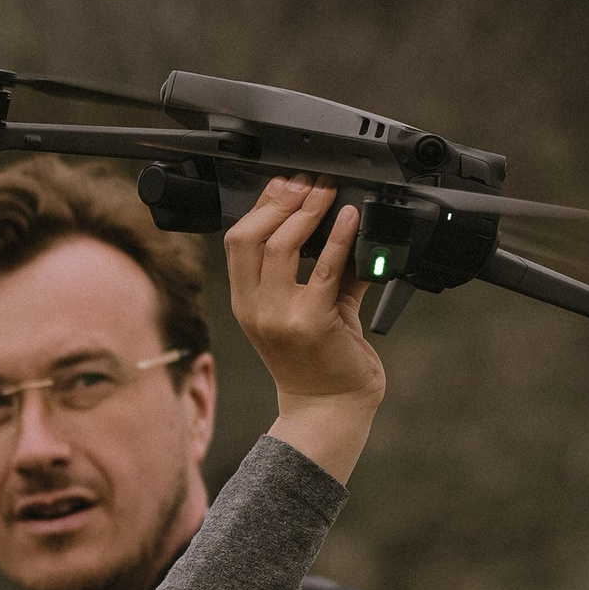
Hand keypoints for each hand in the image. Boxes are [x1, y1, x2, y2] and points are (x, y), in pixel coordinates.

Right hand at [225, 178, 385, 481]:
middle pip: (250, 237)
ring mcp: (281, 317)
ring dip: (307, 212)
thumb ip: (329, 269)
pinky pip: (325, 269)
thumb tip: (351, 226)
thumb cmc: (321, 362)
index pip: (238, 242)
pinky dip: (339, 238)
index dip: (260, 206)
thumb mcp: (313, 309)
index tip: (285, 184)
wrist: (331, 408)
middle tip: (308, 181)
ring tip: (327, 191)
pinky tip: (350, 217)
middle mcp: (257, 310)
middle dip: (280, 201)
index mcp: (247, 304)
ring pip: (280, 247)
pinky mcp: (313, 322)